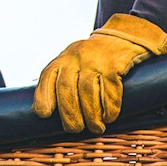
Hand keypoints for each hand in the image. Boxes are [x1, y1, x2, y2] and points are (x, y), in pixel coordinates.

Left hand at [33, 13, 166, 133]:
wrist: (123, 36)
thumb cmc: (95, 58)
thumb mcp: (74, 62)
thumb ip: (63, 80)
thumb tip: (52, 113)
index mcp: (63, 58)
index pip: (47, 77)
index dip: (43, 97)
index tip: (45, 115)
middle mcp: (76, 56)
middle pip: (67, 89)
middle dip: (70, 114)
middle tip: (75, 129)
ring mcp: (95, 59)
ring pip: (87, 91)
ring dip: (91, 115)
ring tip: (96, 128)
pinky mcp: (115, 64)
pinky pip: (110, 90)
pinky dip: (109, 108)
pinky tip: (109, 117)